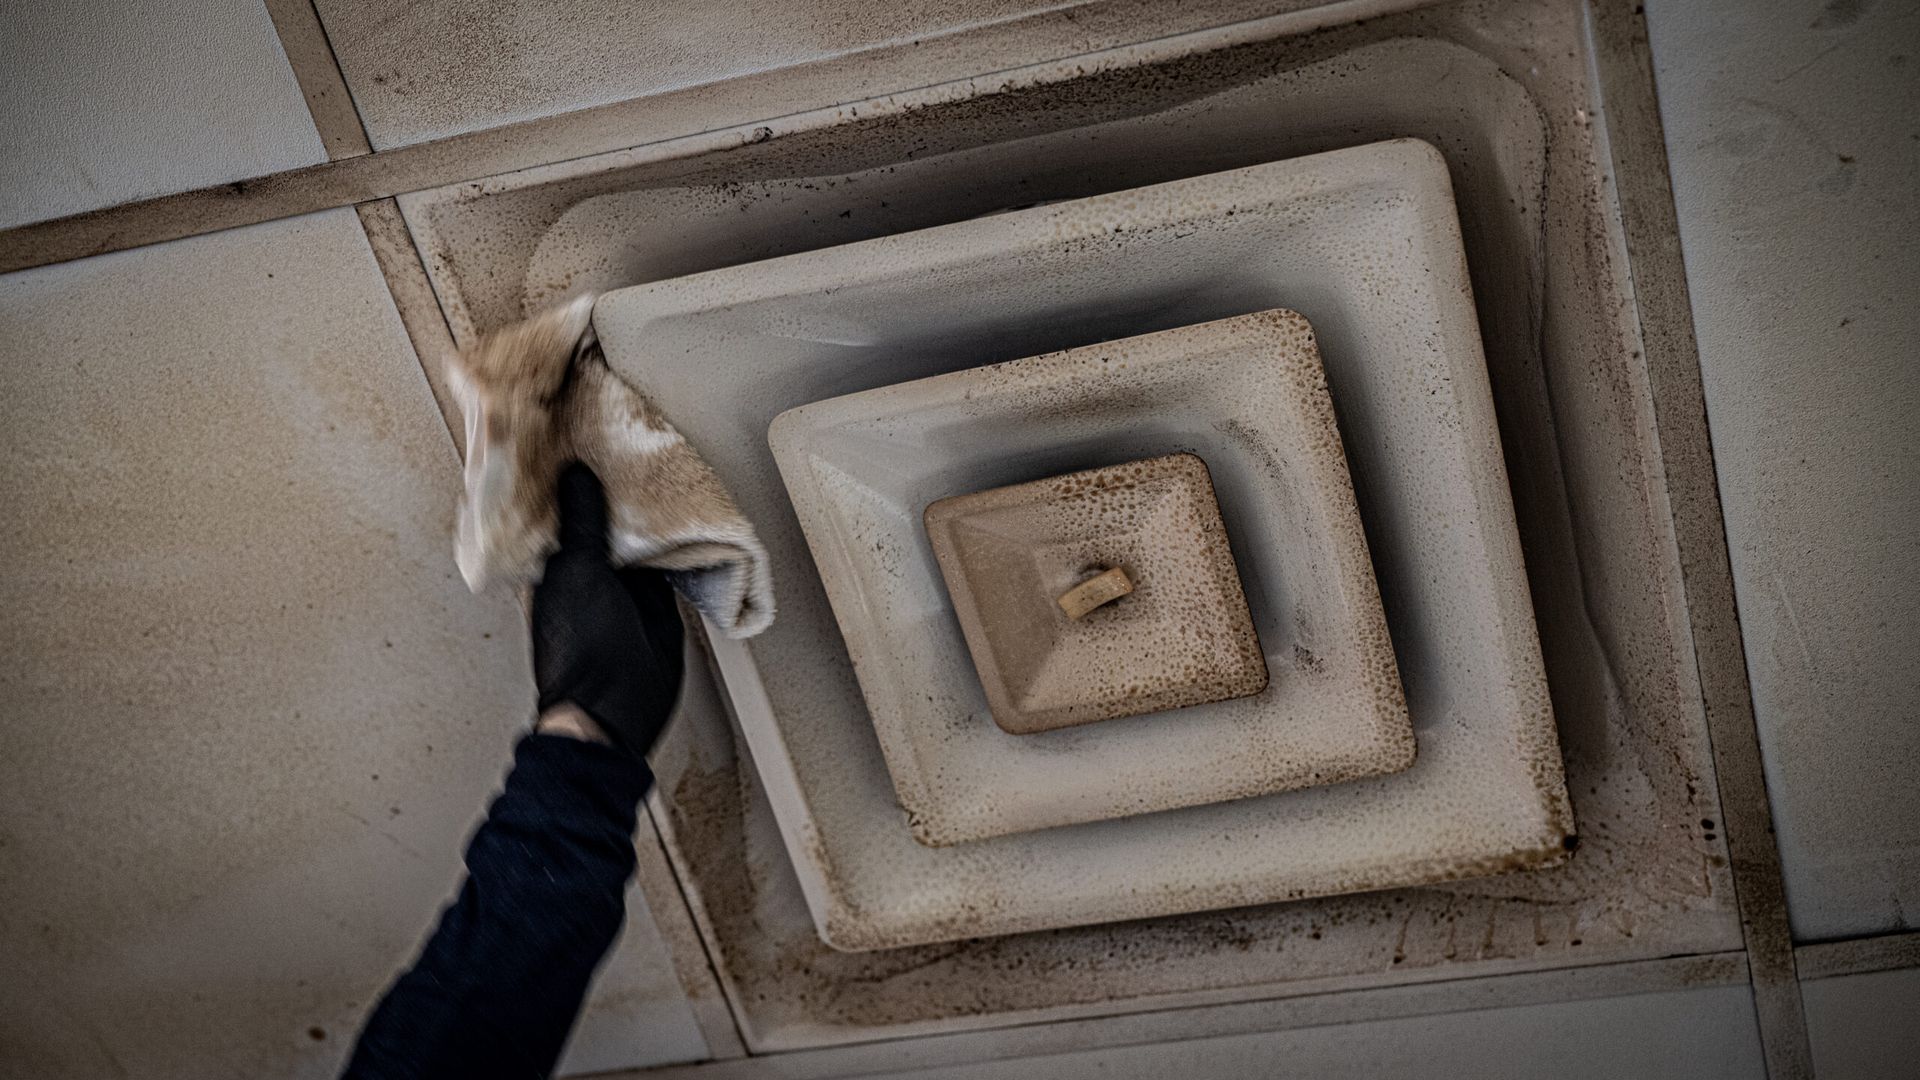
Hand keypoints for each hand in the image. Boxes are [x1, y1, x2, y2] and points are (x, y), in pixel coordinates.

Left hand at [530, 464, 685, 758]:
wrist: (615, 708)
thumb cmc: (581, 647)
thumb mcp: (577, 572)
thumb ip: (581, 521)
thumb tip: (575, 469)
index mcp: (557, 560)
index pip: (568, 505)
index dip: (579, 473)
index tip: (593, 431)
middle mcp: (592, 567)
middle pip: (610, 515)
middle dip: (623, 485)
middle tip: (642, 437)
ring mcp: (628, 583)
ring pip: (643, 535)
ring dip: (656, 512)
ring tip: (671, 466)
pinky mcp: (661, 598)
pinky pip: (672, 560)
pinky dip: (681, 539)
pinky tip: (693, 513)